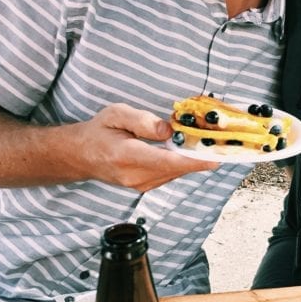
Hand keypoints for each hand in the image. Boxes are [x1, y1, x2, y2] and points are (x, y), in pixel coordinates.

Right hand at [74, 103, 218, 192]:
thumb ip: (143, 121)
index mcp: (126, 155)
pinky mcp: (144, 187)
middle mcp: (134, 176)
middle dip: (199, 156)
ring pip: (175, 172)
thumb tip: (168, 130)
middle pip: (176, 168)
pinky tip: (187, 150)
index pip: (166, 161)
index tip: (215, 159)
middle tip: (220, 142)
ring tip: (205, 143)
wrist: (81, 155)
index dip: (193, 161)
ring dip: (192, 160)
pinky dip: (181, 163)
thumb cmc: (100, 131)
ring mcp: (139, 185)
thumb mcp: (116, 114)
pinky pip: (170, 174)